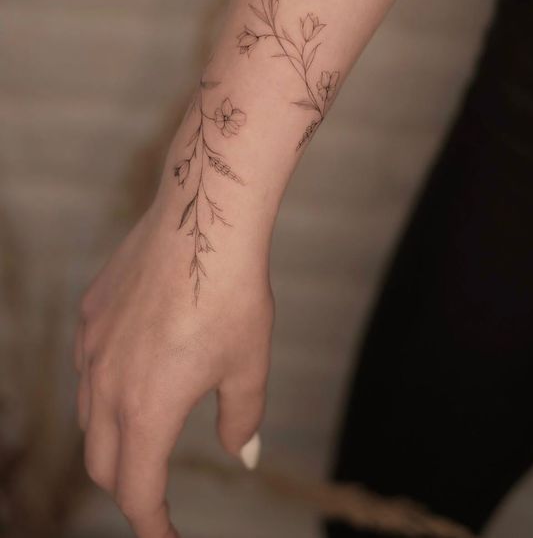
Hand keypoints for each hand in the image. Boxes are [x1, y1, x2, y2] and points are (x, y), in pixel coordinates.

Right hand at [74, 200, 272, 537]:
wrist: (203, 221)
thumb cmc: (233, 294)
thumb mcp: (248, 364)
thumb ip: (241, 419)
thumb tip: (242, 455)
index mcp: (148, 409)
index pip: (138, 493)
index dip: (155, 526)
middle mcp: (107, 384)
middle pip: (103, 464)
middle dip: (129, 490)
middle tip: (158, 494)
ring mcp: (91, 346)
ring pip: (89, 416)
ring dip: (114, 439)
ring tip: (145, 434)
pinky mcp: (90, 314)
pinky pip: (87, 367)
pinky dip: (106, 388)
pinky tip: (134, 371)